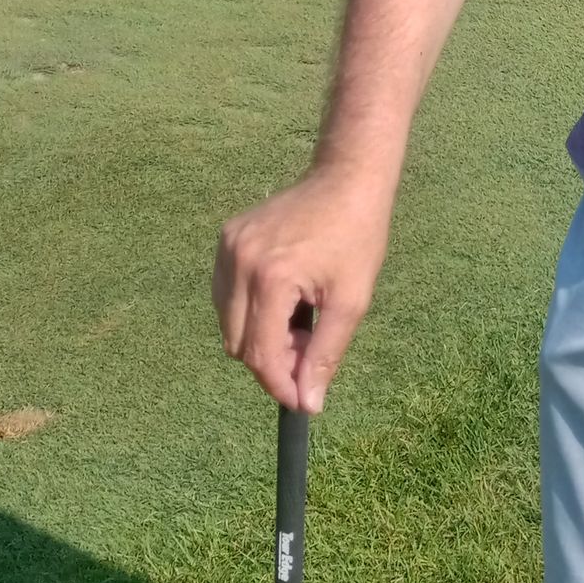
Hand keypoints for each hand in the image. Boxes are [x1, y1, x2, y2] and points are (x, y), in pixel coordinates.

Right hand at [214, 168, 391, 412]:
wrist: (345, 179)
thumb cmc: (357, 236)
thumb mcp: (351, 301)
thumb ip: (325, 354)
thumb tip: (307, 403)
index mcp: (272, 277)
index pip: (261, 354)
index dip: (281, 385)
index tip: (302, 401)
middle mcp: (240, 261)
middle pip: (239, 344)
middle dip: (272, 359)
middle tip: (308, 348)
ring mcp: (228, 247)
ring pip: (229, 322)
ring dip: (259, 336)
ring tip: (299, 321)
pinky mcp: (226, 238)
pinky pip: (226, 295)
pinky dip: (250, 310)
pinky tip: (282, 299)